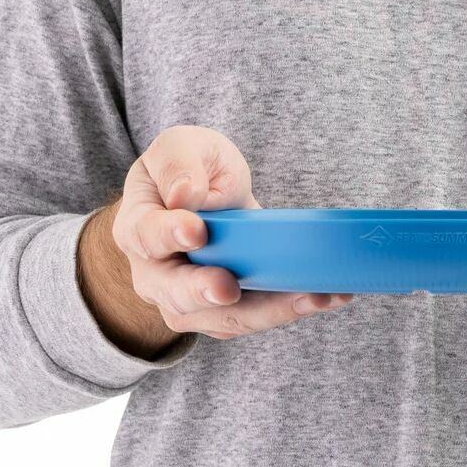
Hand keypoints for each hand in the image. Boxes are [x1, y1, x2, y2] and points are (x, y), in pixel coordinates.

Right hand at [79, 126, 351, 357]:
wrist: (203, 200)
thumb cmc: (189, 171)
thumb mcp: (183, 147)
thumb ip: (179, 163)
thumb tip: (184, 194)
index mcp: (138, 228)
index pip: (147, 235)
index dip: (169, 234)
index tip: (196, 230)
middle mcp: (157, 275)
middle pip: (177, 295)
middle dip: (205, 292)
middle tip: (229, 288)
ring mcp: (190, 302)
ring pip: (224, 317)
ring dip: (270, 310)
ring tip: (312, 296)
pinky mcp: (226, 313)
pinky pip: (256, 318)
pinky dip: (291, 309)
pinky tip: (328, 295)